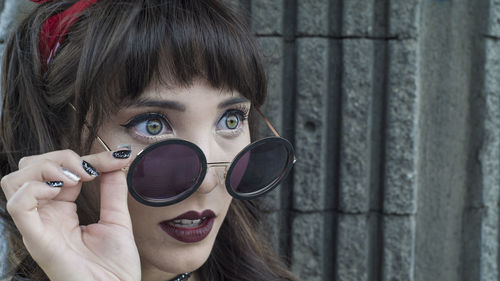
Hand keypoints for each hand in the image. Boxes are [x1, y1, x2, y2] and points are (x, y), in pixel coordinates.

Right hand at [0, 149, 140, 280]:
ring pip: (15, 182)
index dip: (86, 158)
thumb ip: (113, 189)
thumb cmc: (115, 266)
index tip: (116, 158)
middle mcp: (46, 216)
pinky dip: (35, 189)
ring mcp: (39, 227)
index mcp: (62, 210)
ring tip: (74, 179)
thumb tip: (116, 161)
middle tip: (88, 170)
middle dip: (58, 157)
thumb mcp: (117, 219)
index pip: (60, 169)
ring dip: (45, 168)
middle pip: (29, 169)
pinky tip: (60, 189)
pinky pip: (18, 206)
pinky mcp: (36, 239)